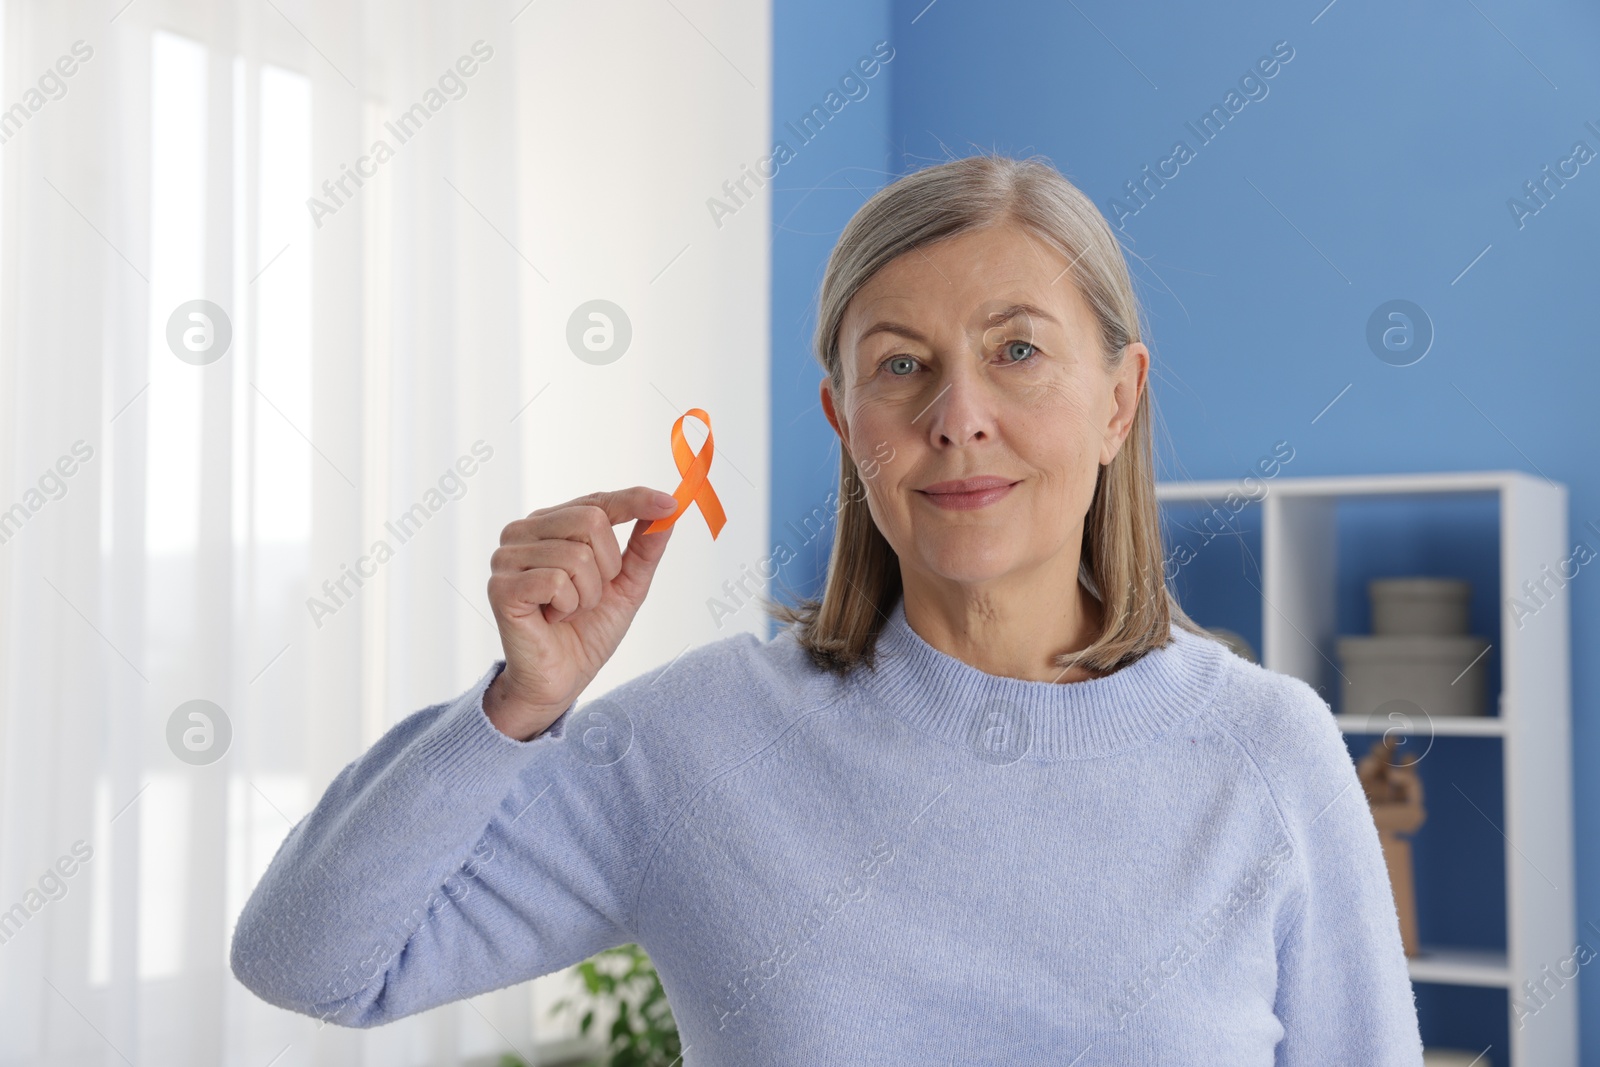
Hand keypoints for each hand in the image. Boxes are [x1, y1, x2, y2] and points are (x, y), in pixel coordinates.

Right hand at [484, 486, 679, 738]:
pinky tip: (553, 618)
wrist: (560, 680)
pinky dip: (568, 606)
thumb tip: (668, 510)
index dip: (635, 500)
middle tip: (591, 595)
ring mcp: (507, 558)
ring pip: (576, 555)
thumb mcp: (627, 585)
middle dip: (608, 566)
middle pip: (591, 520)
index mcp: (550, 524)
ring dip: (587, 594)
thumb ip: (644, 547)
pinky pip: (556, 581)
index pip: (598, 500)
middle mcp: (523, 532)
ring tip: (569, 610)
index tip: (670, 504)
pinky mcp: (501, 587)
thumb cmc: (587, 631)